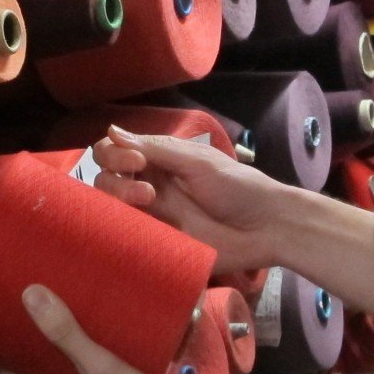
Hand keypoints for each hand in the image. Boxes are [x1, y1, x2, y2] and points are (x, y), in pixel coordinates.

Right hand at [92, 126, 283, 273]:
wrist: (267, 228)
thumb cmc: (238, 187)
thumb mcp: (197, 162)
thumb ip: (155, 149)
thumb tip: (111, 131)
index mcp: (158, 160)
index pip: (115, 151)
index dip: (114, 154)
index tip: (136, 161)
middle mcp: (149, 185)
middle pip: (106, 178)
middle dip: (114, 177)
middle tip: (146, 188)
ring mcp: (151, 216)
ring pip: (110, 206)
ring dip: (118, 199)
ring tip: (147, 202)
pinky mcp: (157, 242)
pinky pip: (125, 236)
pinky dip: (120, 229)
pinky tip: (135, 227)